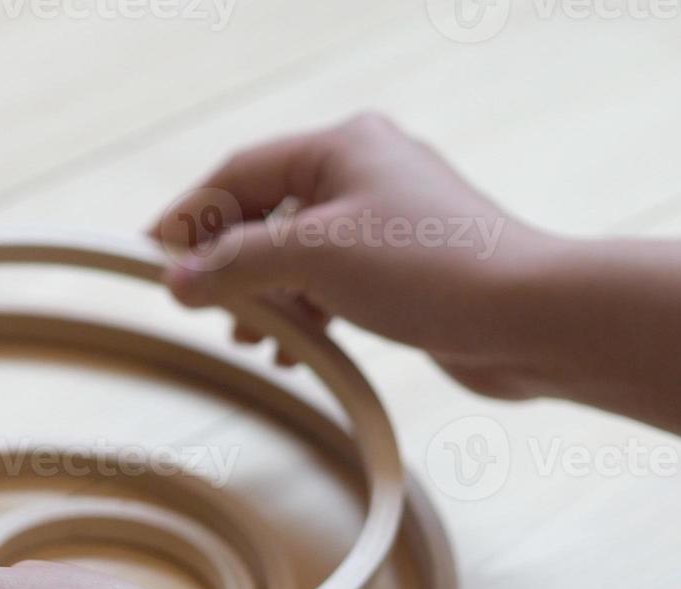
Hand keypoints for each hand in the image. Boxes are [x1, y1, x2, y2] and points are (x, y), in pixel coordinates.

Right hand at [151, 112, 562, 398]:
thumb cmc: (431, 270)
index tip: (149, 259)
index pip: (237, 173)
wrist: (531, 318)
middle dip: (229, 265)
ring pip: (296, 253)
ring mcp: (388, 220)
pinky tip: (296, 351)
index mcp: (343, 145)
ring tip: (251, 340)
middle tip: (199, 307)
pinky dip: (305, 315)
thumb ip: (233, 267)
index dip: (187, 217)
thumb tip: (175, 280)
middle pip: (264, 212)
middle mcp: (365, 171)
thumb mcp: (310, 260)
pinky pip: (331, 284)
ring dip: (266, 298)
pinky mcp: (406, 268)